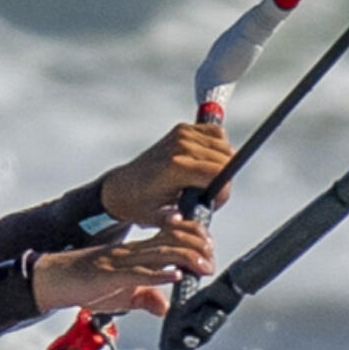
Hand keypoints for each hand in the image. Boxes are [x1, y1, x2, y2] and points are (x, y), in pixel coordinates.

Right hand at [32, 213, 214, 317]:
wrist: (55, 279)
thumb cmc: (85, 283)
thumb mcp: (122, 295)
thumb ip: (145, 297)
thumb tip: (165, 307)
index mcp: (136, 252)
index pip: (171, 235)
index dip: (194, 238)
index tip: (209, 249)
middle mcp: (132, 251)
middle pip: (172, 239)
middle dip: (197, 248)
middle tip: (211, 261)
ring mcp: (122, 261)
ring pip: (160, 252)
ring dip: (186, 259)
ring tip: (203, 267)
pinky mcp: (110, 275)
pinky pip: (138, 273)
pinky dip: (159, 275)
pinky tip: (174, 275)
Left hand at [99, 123, 233, 225]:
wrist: (122, 187)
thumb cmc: (141, 205)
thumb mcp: (157, 218)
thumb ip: (175, 220)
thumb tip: (182, 219)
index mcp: (176, 167)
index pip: (220, 172)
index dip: (224, 190)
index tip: (215, 203)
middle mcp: (180, 146)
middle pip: (225, 158)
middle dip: (224, 179)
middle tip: (209, 196)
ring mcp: (181, 134)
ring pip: (224, 146)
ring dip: (223, 164)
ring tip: (206, 181)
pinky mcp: (182, 129)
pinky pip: (216, 134)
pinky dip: (218, 148)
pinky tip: (206, 163)